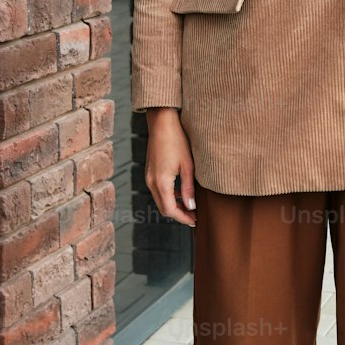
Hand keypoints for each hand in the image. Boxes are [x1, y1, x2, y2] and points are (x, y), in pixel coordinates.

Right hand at [145, 108, 196, 226]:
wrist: (162, 124)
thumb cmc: (177, 141)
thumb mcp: (188, 165)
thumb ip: (188, 188)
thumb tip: (191, 207)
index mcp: (161, 182)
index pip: (170, 210)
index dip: (183, 218)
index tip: (195, 220)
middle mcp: (151, 182)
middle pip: (163, 208)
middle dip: (178, 214)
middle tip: (194, 216)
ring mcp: (148, 177)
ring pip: (160, 200)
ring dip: (173, 205)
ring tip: (189, 205)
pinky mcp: (149, 172)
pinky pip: (157, 190)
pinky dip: (168, 196)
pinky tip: (180, 192)